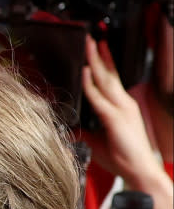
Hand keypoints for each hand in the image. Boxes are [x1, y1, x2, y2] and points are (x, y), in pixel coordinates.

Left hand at [79, 36, 157, 179]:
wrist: (139, 171)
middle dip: (99, 54)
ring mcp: (121, 109)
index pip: (111, 78)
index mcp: (121, 106)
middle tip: (92, 37)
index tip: (96, 48)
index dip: (103, 62)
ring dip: (96, 60)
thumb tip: (69, 129)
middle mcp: (123, 103)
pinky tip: (85, 71)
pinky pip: (99, 97)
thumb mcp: (97, 140)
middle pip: (108, 73)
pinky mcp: (115, 118)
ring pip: (105, 79)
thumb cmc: (123, 157)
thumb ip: (84, 131)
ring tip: (89, 44)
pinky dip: (91, 84)